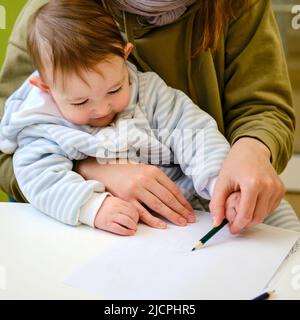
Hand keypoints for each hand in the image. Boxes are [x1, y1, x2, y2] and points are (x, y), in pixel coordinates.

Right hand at [77, 158, 194, 228]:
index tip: (190, 211)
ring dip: (171, 216)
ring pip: (158, 205)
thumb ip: (159, 182)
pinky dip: (154, 220)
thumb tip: (177, 198)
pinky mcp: (126, 199)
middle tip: (190, 219)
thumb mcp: (145, 171)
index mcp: (153, 171)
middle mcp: (145, 179)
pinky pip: (142, 213)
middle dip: (181, 210)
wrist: (105, 172)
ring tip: (181, 223)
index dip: (183, 201)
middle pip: (167, 198)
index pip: (173, 189)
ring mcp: (135, 189)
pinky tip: (163, 225)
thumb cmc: (128, 173)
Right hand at [94, 196, 138, 235]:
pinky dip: (127, 231)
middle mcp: (116, 208)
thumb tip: (135, 213)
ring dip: (133, 227)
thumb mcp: (115, 201)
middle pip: (132, 215)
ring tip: (134, 229)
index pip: (133, 208)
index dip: (137, 215)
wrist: (89, 207)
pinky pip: (120, 229)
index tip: (137, 219)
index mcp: (119, 202)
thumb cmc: (104, 206)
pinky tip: (130, 232)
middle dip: (136, 221)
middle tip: (136, 225)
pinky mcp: (107, 224)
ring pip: (127, 221)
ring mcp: (111, 216)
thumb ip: (124, 205)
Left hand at [209, 137, 284, 233]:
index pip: (246, 215)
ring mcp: (276, 188)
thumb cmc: (236, 163)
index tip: (231, 229)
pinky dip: (260, 210)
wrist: (251, 150)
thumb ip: (217, 204)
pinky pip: (270, 208)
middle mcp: (268, 186)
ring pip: (264, 215)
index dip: (237, 226)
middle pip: (257, 218)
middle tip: (234, 222)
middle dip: (244, 224)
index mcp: (252, 184)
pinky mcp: (280, 189)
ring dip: (252, 217)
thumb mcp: (222, 182)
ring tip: (241, 207)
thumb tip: (216, 222)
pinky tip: (250, 203)